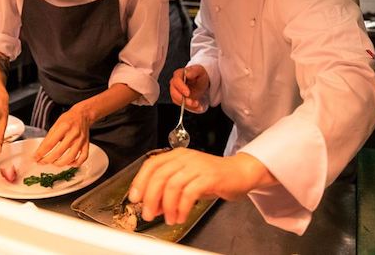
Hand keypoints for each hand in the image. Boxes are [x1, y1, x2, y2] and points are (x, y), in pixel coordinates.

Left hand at [33, 102, 91, 166]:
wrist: (82, 115)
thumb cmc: (68, 119)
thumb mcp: (56, 124)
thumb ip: (49, 137)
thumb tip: (40, 151)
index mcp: (64, 127)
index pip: (50, 143)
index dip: (41, 153)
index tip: (35, 157)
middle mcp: (73, 134)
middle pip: (58, 152)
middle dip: (47, 160)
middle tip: (41, 162)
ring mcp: (81, 140)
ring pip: (70, 157)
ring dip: (60, 163)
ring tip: (54, 163)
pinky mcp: (86, 145)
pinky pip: (83, 158)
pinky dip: (76, 163)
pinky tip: (69, 163)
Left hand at [128, 149, 276, 224]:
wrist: (240, 173)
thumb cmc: (212, 178)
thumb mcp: (186, 182)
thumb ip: (169, 192)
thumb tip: (153, 207)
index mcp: (177, 155)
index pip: (151, 164)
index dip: (140, 181)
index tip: (135, 198)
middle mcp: (185, 157)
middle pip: (160, 175)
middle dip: (151, 198)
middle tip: (149, 214)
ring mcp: (198, 165)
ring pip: (173, 184)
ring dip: (167, 206)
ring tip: (169, 218)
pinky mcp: (210, 176)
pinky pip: (190, 192)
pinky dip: (182, 207)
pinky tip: (181, 216)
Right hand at [169, 65, 208, 112]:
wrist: (201, 82)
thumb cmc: (199, 75)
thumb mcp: (199, 71)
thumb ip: (194, 71)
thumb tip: (187, 73)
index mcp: (178, 74)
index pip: (176, 81)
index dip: (181, 88)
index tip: (188, 93)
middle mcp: (175, 83)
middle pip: (174, 93)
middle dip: (183, 99)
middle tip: (193, 102)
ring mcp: (176, 92)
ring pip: (177, 101)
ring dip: (188, 105)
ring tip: (198, 104)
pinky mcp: (179, 99)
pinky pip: (182, 106)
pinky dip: (191, 108)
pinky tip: (198, 106)